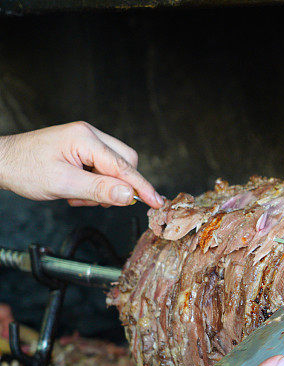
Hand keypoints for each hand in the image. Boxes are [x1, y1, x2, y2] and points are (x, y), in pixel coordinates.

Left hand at [0, 122, 162, 207]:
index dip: (141, 187)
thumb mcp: (63, 184)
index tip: (157, 202)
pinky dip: (94, 183)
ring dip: (103, 187)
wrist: (1, 162)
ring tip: (79, 196)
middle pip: (124, 163)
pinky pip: (102, 167)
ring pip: (115, 167)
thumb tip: (128, 195)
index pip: (123, 167)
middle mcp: (89, 135)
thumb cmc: (24, 169)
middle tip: (98, 201)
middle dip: (116, 186)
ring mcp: (85, 140)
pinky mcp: (81, 148)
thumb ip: (99, 189)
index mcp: (85, 139)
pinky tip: (77, 190)